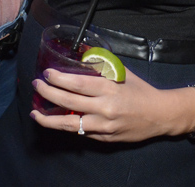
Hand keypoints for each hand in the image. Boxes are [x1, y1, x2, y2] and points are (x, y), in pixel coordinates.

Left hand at [29, 68, 194, 142]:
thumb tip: (81, 56)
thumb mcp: (123, 73)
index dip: (58, 79)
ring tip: (35, 113)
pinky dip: (66, 126)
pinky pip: (80, 132)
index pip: (76, 84)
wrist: (159, 115)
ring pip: (69, 124)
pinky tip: (55, 121)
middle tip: (37, 85)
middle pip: (68, 102)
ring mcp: (103, 126)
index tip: (47, 73)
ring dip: (48, 119)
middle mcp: (104, 109)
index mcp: (108, 89)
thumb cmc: (140, 91)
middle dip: (48, 93)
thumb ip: (102, 67)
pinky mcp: (104, 138)